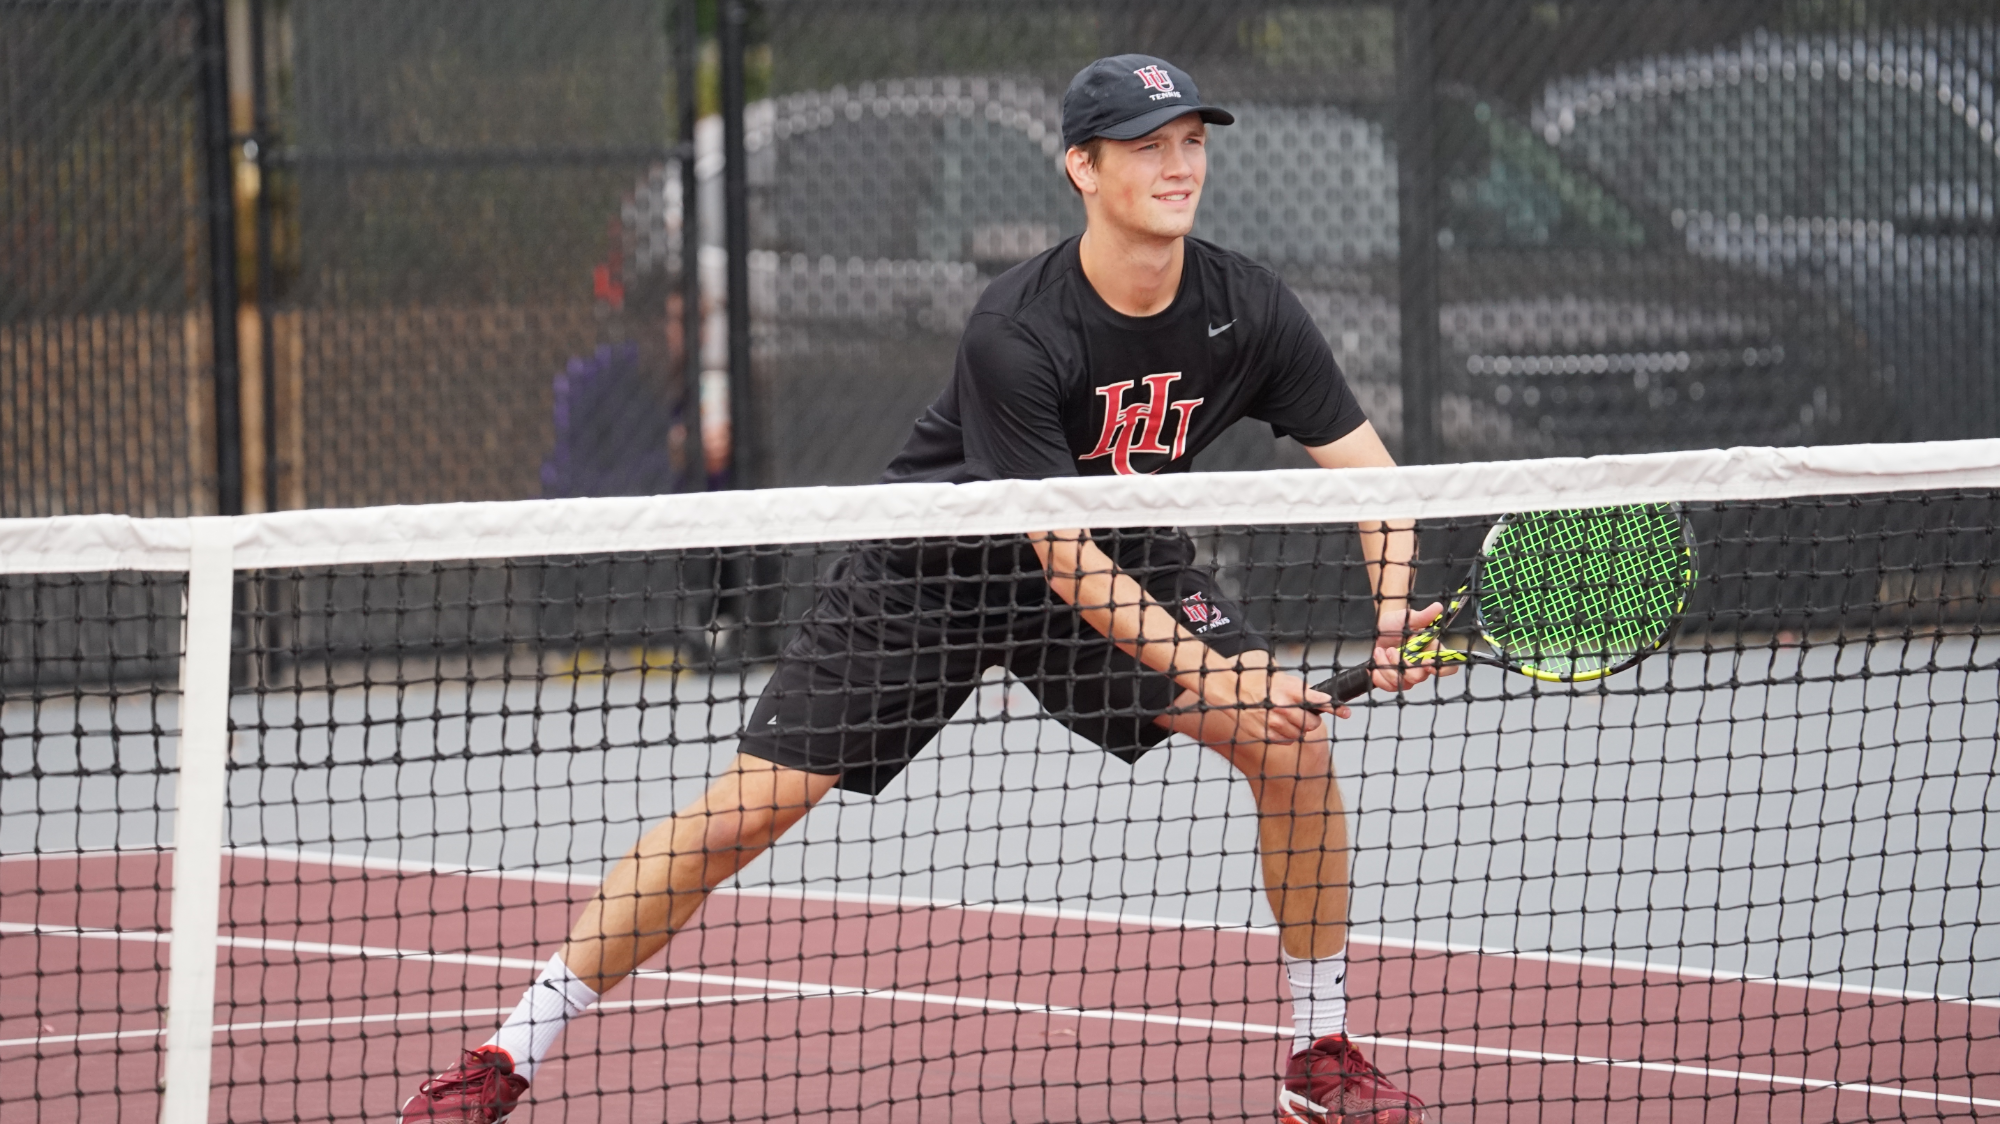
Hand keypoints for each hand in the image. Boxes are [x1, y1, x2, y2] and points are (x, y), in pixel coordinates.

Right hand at [1198, 664, 1338, 741]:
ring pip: (1301, 733)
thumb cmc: (1259, 683)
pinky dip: (1286, 735)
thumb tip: (1323, 702)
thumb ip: (1303, 692)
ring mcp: (1274, 722)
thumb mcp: (1283, 680)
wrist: (1232, 689)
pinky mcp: (1266, 734)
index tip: (1345, 712)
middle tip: (1302, 713)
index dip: (1335, 707)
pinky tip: (1276, 724)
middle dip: (1311, 720)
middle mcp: (1283, 707)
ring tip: (1284, 716)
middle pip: (1312, 723)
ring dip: (1298, 727)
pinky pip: (1288, 740)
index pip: (1319, 700)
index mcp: (1290, 690)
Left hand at [1369, 602, 1456, 692]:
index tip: (1428, 664)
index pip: (1448, 666)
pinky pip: (1388, 687)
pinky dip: (1379, 676)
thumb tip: (1437, 607)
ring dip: (1386, 668)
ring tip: (1379, 651)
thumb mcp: (1408, 617)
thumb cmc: (1397, 622)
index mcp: (1431, 651)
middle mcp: (1421, 665)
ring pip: (1401, 683)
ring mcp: (1408, 674)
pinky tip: (1375, 664)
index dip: (1442, 670)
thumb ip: (1423, 616)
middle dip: (1401, 665)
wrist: (1380, 628)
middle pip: (1419, 678)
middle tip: (1391, 650)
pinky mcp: (1394, 680)